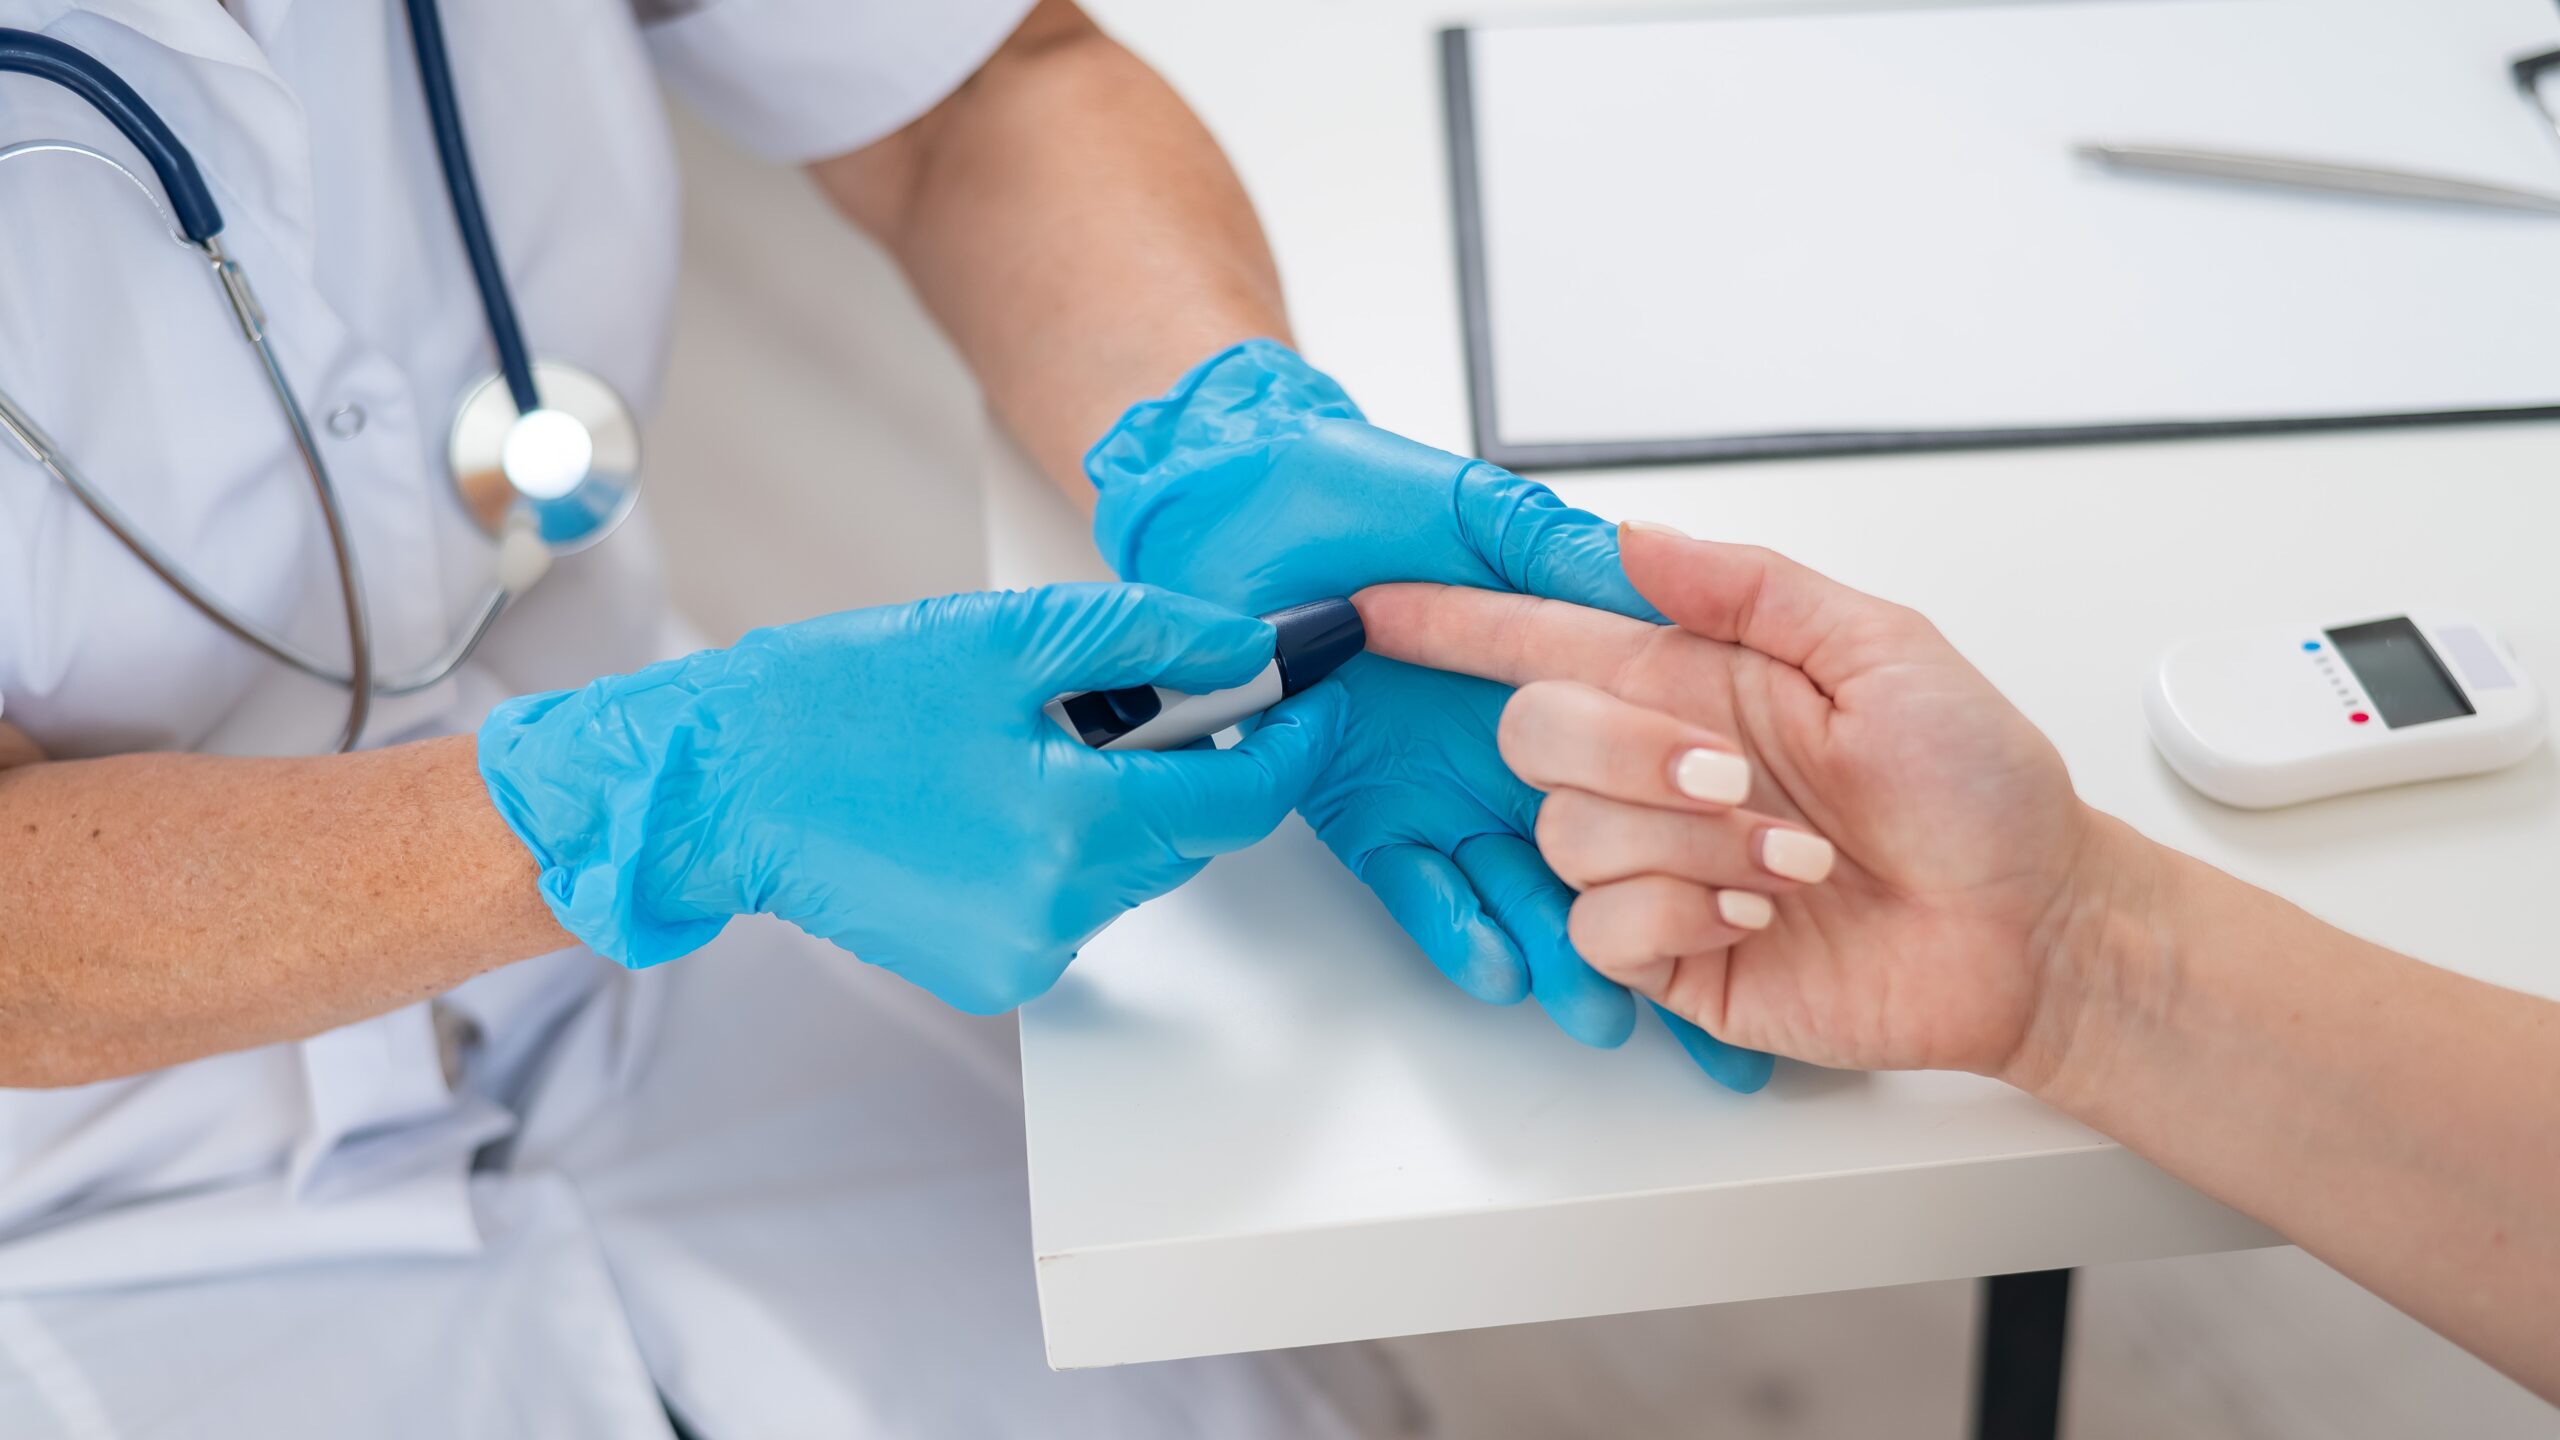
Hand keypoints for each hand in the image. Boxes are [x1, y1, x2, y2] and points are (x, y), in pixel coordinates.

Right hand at [476, 584, 1338, 1012]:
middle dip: (1188, 762)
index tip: (1307, 695)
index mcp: (1071, 828)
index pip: (1242, 800)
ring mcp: (1023, 956)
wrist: (720, 788)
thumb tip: (1251, 648)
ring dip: (1122, 803)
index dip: (1287, 744)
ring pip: (1134, 868)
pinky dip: (1067, 846)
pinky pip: (1075, 902)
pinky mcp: (990, 973)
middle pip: (1190, 835)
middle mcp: (1058, 912)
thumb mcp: (1008, 636)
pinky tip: (995, 795)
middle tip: (1132, 689)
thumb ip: (1150, 639)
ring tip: (1034, 738)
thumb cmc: (839, 703)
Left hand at [1088, 339, 1698, 1064]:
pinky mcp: (1370, 826)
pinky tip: (1499, 963)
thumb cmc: (1328, 493)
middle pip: (1610, 826)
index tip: (1779, 841)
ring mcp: (1445, 789)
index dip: (1704, 783)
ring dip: (1571, 944)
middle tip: (1716, 917)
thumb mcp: (1463, 508)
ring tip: (1609, 995)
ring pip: (1528, 881)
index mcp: (1555, 662)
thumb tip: (1643, 565)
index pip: (1646, 729)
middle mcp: (1513, 741)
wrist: (1204, 529)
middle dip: (1667, 882)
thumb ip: (1553, 551)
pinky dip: (1460, 929)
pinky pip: (1423, 890)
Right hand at [1357, 523, 2100, 1077]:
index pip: (1542, 637)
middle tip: (1730, 774)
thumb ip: (1750, 586)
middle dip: (1622, 749)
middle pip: (1532, 732)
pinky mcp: (1667, 950)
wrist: (2029, 927)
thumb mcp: (1882, 646)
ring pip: (1565, 834)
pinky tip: (1757, 910)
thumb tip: (1632, 539)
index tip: (1377, 601)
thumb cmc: (1979, 786)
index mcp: (1692, 679)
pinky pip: (1597, 926)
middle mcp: (1657, 766)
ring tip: (1793, 859)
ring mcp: (1656, 861)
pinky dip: (1679, 912)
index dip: (1455, 619)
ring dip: (1687, 842)